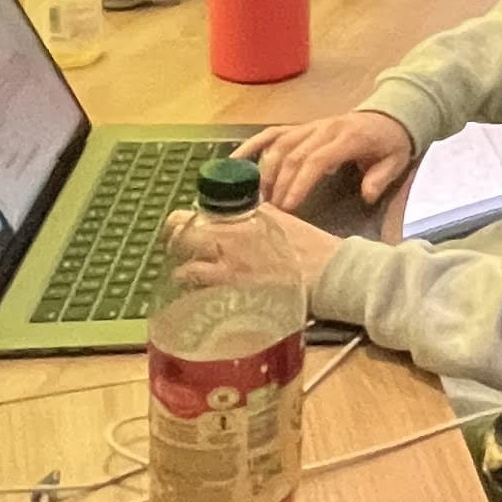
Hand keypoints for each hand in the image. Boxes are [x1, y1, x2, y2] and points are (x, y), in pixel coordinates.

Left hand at [164, 202, 339, 294]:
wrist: (327, 271)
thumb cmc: (310, 246)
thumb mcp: (282, 221)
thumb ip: (259, 214)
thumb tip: (242, 211)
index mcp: (242, 215)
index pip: (196, 211)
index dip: (181, 220)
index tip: (182, 226)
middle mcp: (231, 234)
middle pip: (181, 231)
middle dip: (174, 240)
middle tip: (177, 249)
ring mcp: (229, 261)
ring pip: (185, 260)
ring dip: (181, 266)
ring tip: (184, 273)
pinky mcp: (232, 285)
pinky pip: (198, 283)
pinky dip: (192, 285)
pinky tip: (194, 290)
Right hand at [233, 108, 415, 210]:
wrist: (390, 114)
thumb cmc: (391, 143)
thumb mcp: (396, 160)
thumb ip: (381, 177)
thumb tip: (367, 195)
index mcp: (348, 138)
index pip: (317, 159)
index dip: (300, 182)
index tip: (288, 206)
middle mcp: (324, 129)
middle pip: (294, 155)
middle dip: (279, 184)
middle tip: (270, 211)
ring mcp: (310, 126)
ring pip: (280, 145)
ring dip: (265, 170)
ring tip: (257, 197)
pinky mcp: (302, 126)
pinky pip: (274, 133)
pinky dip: (253, 144)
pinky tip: (235, 160)